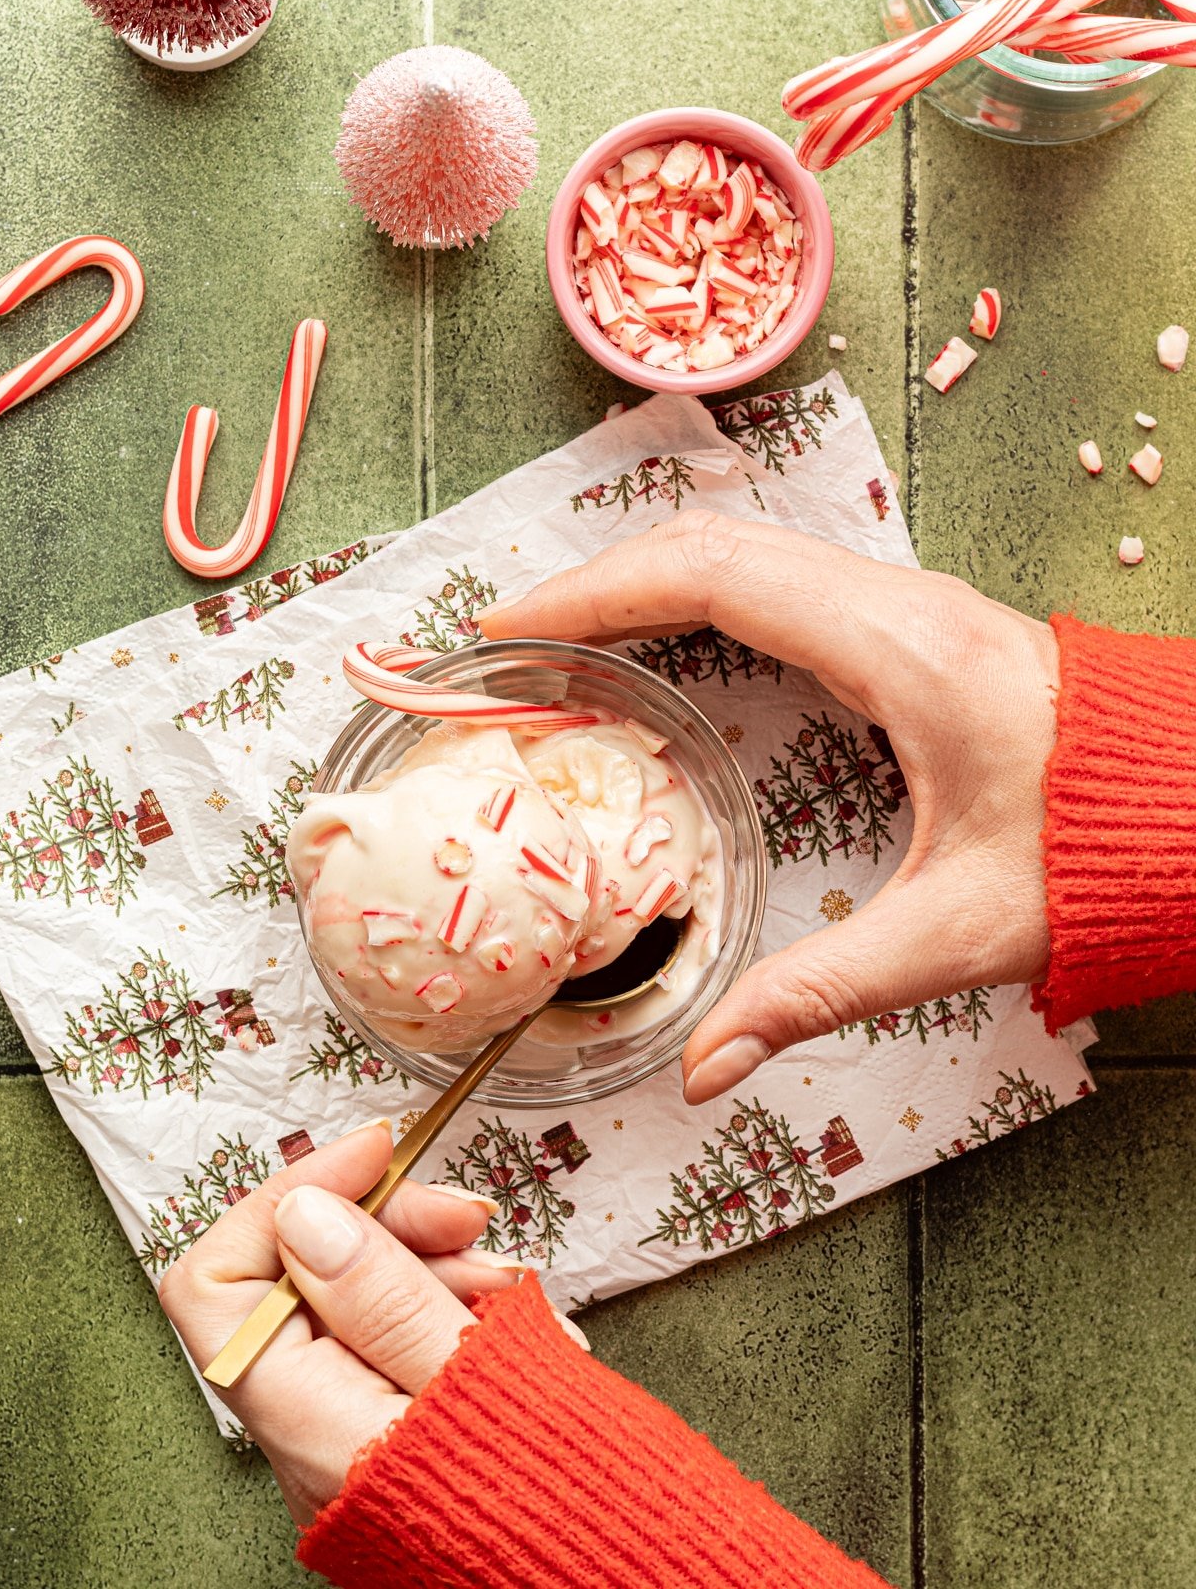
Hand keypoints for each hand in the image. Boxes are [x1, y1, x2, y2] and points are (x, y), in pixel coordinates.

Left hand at [160, 1123, 577, 1524]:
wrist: (620, 1578)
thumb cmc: (551, 1502)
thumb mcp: (470, 1375)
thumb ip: (381, 1293)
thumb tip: (304, 1213)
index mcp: (306, 1420)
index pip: (219, 1283)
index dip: (287, 1198)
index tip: (373, 1156)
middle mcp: (314, 1435)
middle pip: (305, 1279)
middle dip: (393, 1228)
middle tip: (469, 1217)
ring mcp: (357, 1439)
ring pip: (366, 1305)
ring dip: (443, 1271)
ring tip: (516, 1293)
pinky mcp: (403, 1438)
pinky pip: (408, 1347)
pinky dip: (462, 1317)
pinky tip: (522, 1329)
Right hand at [481, 510, 1057, 1102]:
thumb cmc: (1102, 851)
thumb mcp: (956, 932)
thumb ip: (820, 994)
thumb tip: (706, 1068)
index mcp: (900, 650)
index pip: (712, 577)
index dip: (595, 594)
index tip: (510, 628)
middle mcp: (898, 601)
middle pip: (712, 543)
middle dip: (598, 583)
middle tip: (509, 641)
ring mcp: (908, 602)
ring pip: (745, 550)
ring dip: (644, 582)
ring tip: (561, 639)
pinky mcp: (913, 624)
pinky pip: (778, 579)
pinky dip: (697, 597)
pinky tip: (659, 644)